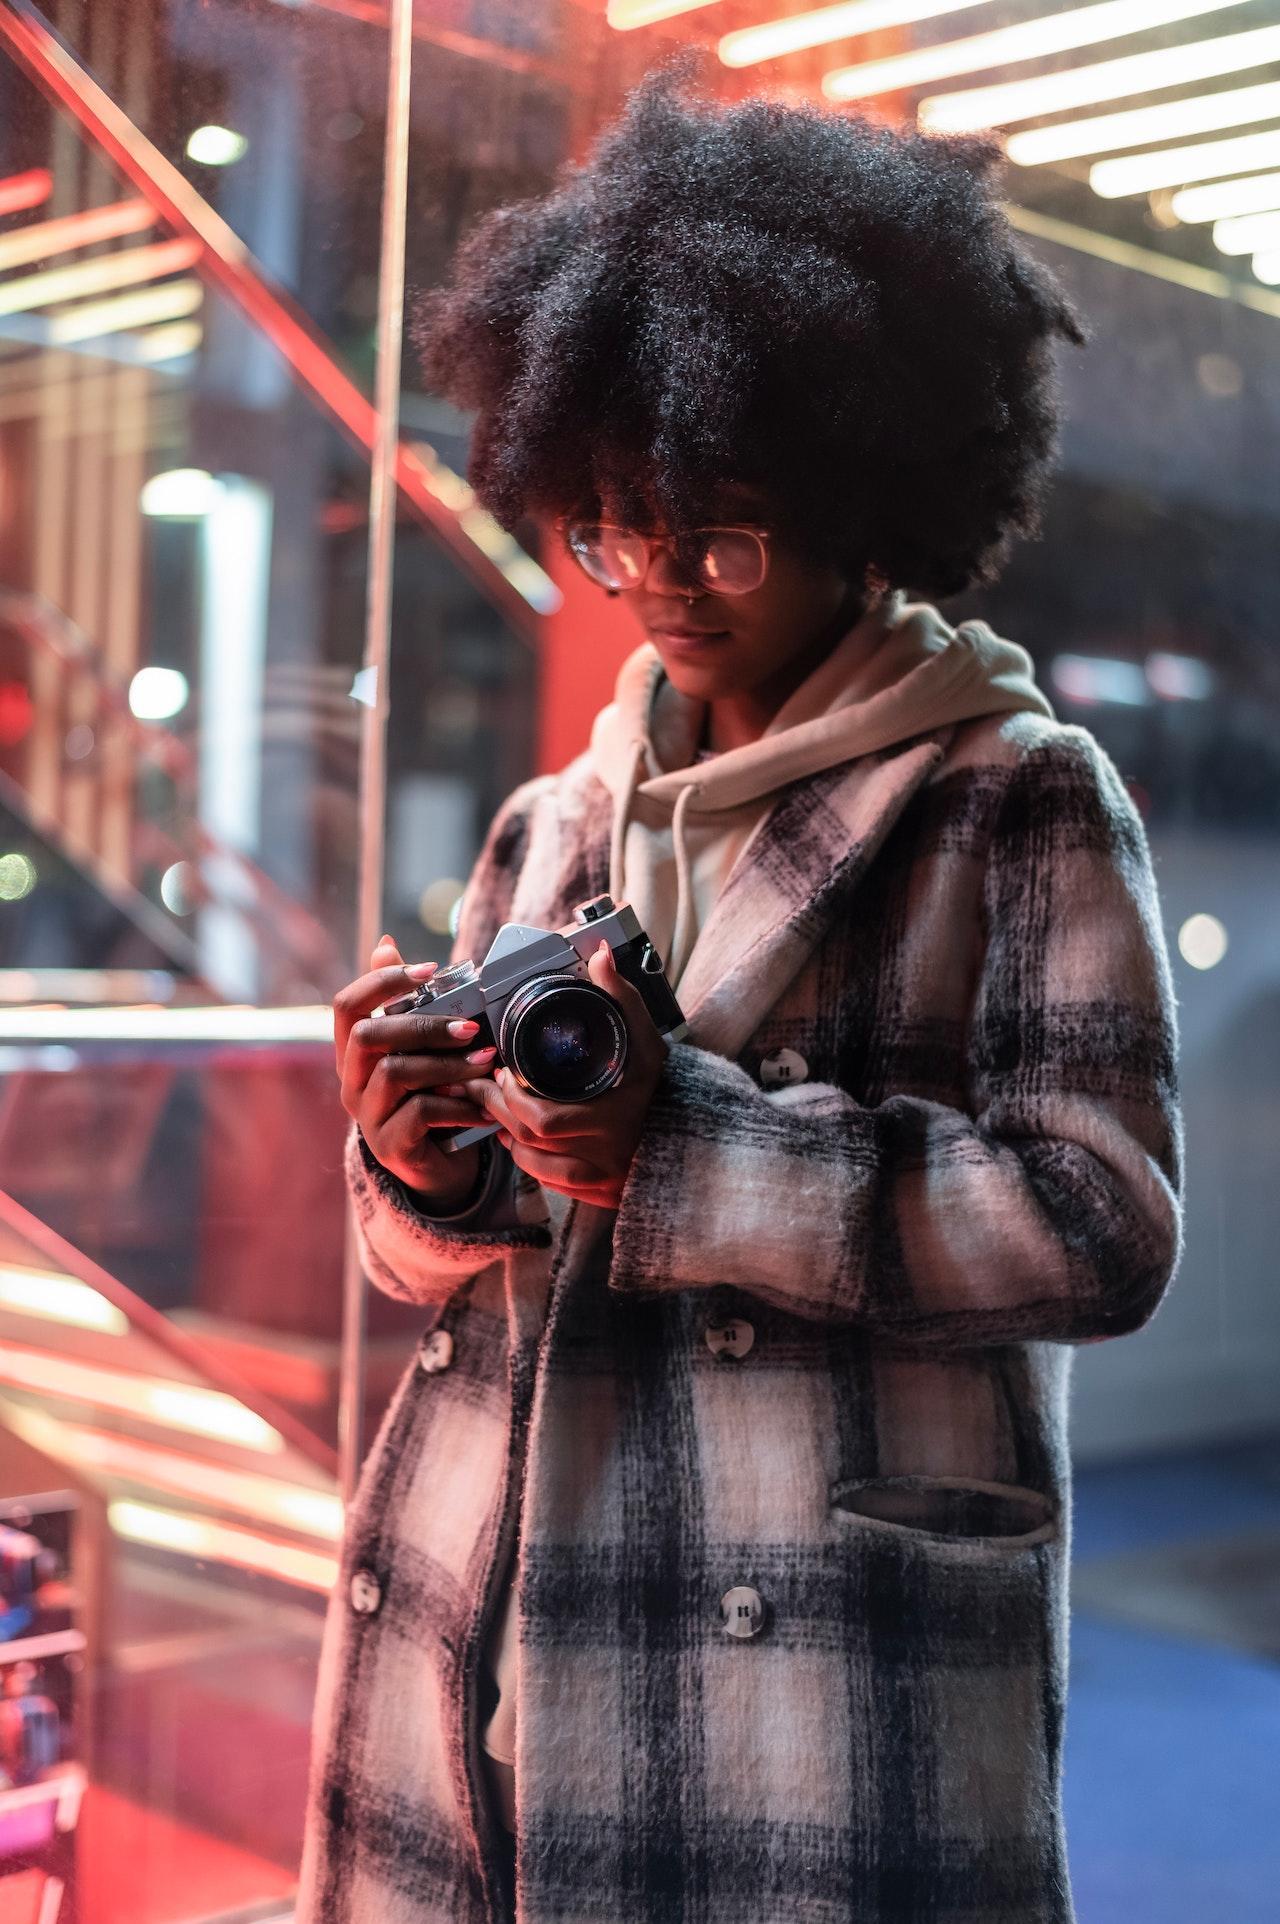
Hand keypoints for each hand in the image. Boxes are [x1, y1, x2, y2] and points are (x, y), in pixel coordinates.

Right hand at [333, 934, 500, 1208]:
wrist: (437, 1165)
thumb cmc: (428, 1095)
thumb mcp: (418, 1049)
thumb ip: (404, 1004)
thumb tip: (386, 942)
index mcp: (353, 1052)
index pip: (346, 1005)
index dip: (382, 980)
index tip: (430, 970)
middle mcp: (350, 1082)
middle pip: (368, 1036)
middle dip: (423, 1025)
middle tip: (470, 1027)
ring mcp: (366, 1116)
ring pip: (395, 1073)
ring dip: (447, 1065)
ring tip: (487, 1064)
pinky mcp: (388, 1145)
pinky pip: (420, 1114)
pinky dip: (459, 1106)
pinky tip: (485, 1105)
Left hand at [458, 939, 666, 1208]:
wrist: (697, 1136)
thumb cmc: (665, 1085)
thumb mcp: (646, 1039)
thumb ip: (621, 997)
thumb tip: (600, 955)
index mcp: (616, 1114)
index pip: (544, 1119)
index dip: (514, 1098)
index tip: (504, 1073)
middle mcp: (608, 1152)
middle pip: (531, 1140)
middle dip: (499, 1111)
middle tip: (484, 1087)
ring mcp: (603, 1177)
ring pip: (535, 1165)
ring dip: (508, 1136)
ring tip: (496, 1111)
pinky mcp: (600, 1193)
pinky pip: (551, 1183)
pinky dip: (528, 1162)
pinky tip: (519, 1142)